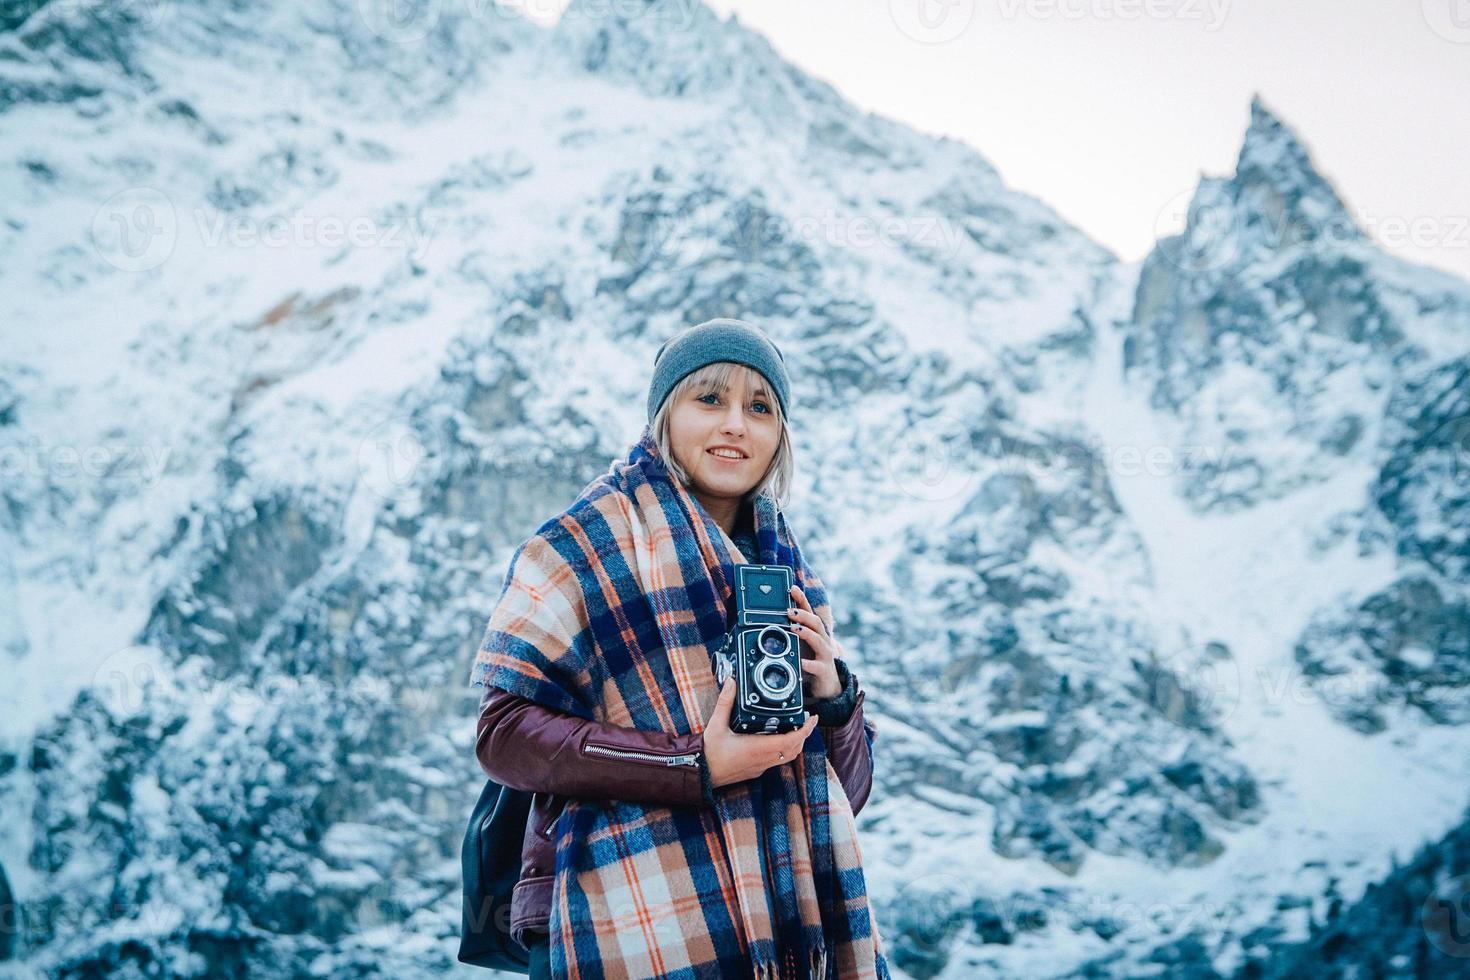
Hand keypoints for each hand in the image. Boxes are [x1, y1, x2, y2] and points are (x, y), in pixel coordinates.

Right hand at [702, 678, 817, 788]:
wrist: (701, 773)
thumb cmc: (709, 752)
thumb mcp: (716, 724)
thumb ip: (725, 702)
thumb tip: (731, 682)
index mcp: (757, 748)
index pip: (790, 741)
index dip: (805, 730)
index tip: (812, 719)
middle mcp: (763, 760)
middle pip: (794, 749)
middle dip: (804, 735)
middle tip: (806, 720)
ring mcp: (761, 767)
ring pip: (787, 756)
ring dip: (795, 743)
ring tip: (796, 728)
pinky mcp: (756, 770)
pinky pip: (777, 761)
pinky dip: (784, 749)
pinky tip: (777, 739)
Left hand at [787, 584, 840, 699]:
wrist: (827, 686)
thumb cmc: (812, 661)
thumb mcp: (801, 646)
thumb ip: (790, 634)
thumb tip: (770, 622)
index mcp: (815, 632)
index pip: (809, 612)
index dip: (802, 599)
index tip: (792, 588)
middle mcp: (823, 640)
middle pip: (815, 622)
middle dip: (802, 615)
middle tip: (788, 611)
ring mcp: (825, 654)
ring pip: (818, 640)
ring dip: (806, 633)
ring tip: (794, 629)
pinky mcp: (824, 670)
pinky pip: (817, 666)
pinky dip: (808, 663)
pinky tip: (801, 662)